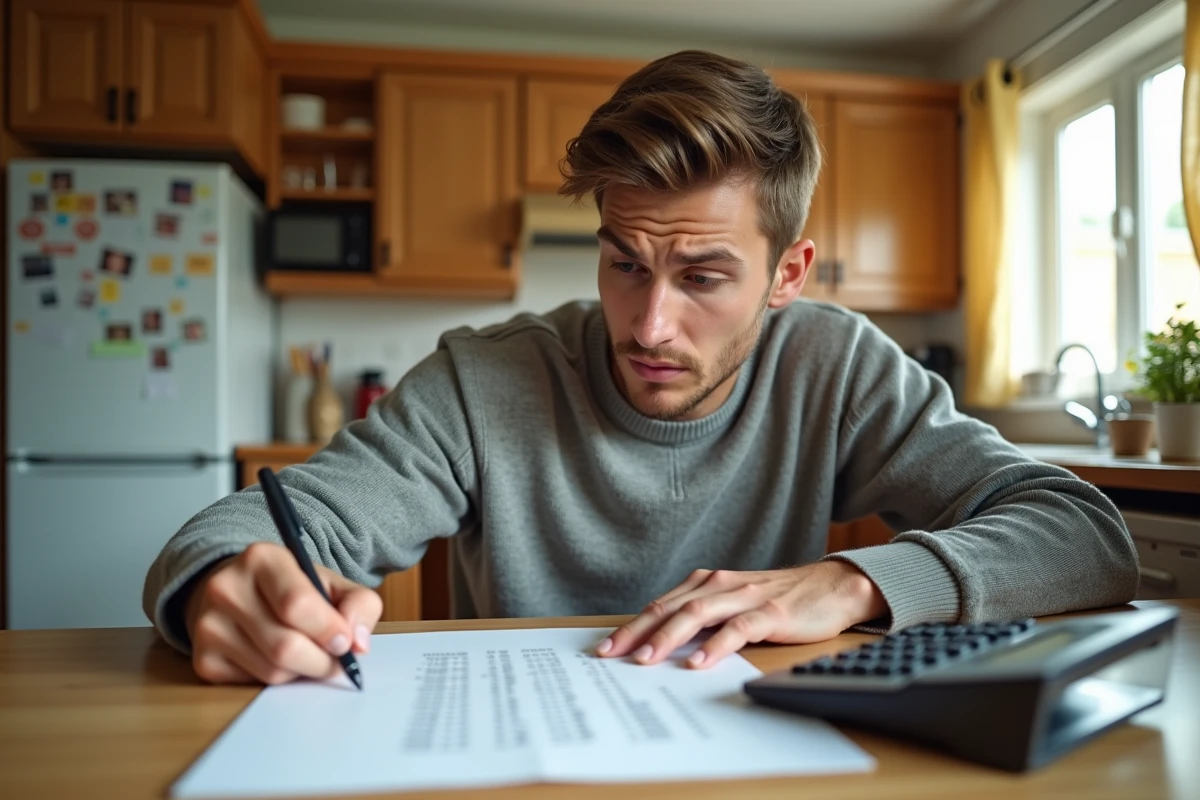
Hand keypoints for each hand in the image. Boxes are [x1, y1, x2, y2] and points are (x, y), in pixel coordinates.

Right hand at [184, 542, 382, 684]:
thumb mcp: (330, 583)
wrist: (236, 593)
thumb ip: (358, 604)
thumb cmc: (291, 590)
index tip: (345, 642)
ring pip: (272, 671)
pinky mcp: (203, 659)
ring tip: (306, 653)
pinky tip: (277, 659)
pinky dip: (276, 680)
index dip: (328, 630)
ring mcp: (209, 625)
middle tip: (335, 659)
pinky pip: (253, 685)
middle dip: (321, 661)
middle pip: (285, 646)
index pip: (297, 603)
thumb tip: (359, 644)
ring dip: (301, 672)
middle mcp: (226, 588)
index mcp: (262, 558)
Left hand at [596, 561, 887, 668]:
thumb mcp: (734, 604)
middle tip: (610, 655)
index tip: (605, 648)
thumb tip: (662, 647)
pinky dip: (716, 645)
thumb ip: (703, 619)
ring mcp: (745, 597)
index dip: (631, 626)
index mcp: (707, 583)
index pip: (660, 606)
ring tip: (646, 660)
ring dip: (668, 638)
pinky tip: (700, 662)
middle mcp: (720, 585)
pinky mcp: (770, 613)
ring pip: (696, 615)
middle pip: (669, 608)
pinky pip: (737, 628)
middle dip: (636, 632)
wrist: (832, 587)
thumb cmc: (778, 600)